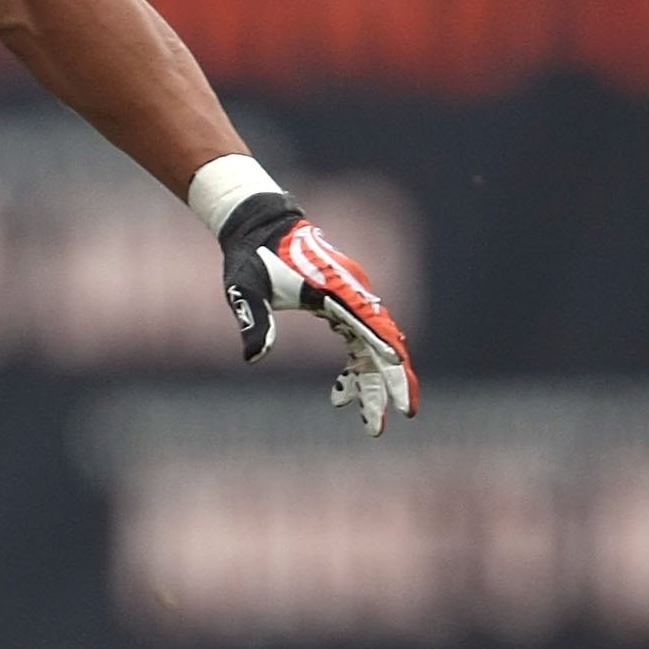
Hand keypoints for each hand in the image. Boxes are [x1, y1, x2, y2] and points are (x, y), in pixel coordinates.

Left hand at [216, 191, 417, 435]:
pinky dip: (356, 367)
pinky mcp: (341, 303)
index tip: (401, 385)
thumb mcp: (244, 288)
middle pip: (384, 341)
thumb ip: (254, 320)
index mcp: (336, 289)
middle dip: (393, 381)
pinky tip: (343, 392)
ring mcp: (350, 297)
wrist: (259, 225)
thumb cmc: (251, 256)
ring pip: (373, 345)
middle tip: (404, 417)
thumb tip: (255, 358)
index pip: (372, 327)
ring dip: (374, 382)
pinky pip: (358, 339)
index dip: (388, 358)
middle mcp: (352, 293)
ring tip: (371, 423)